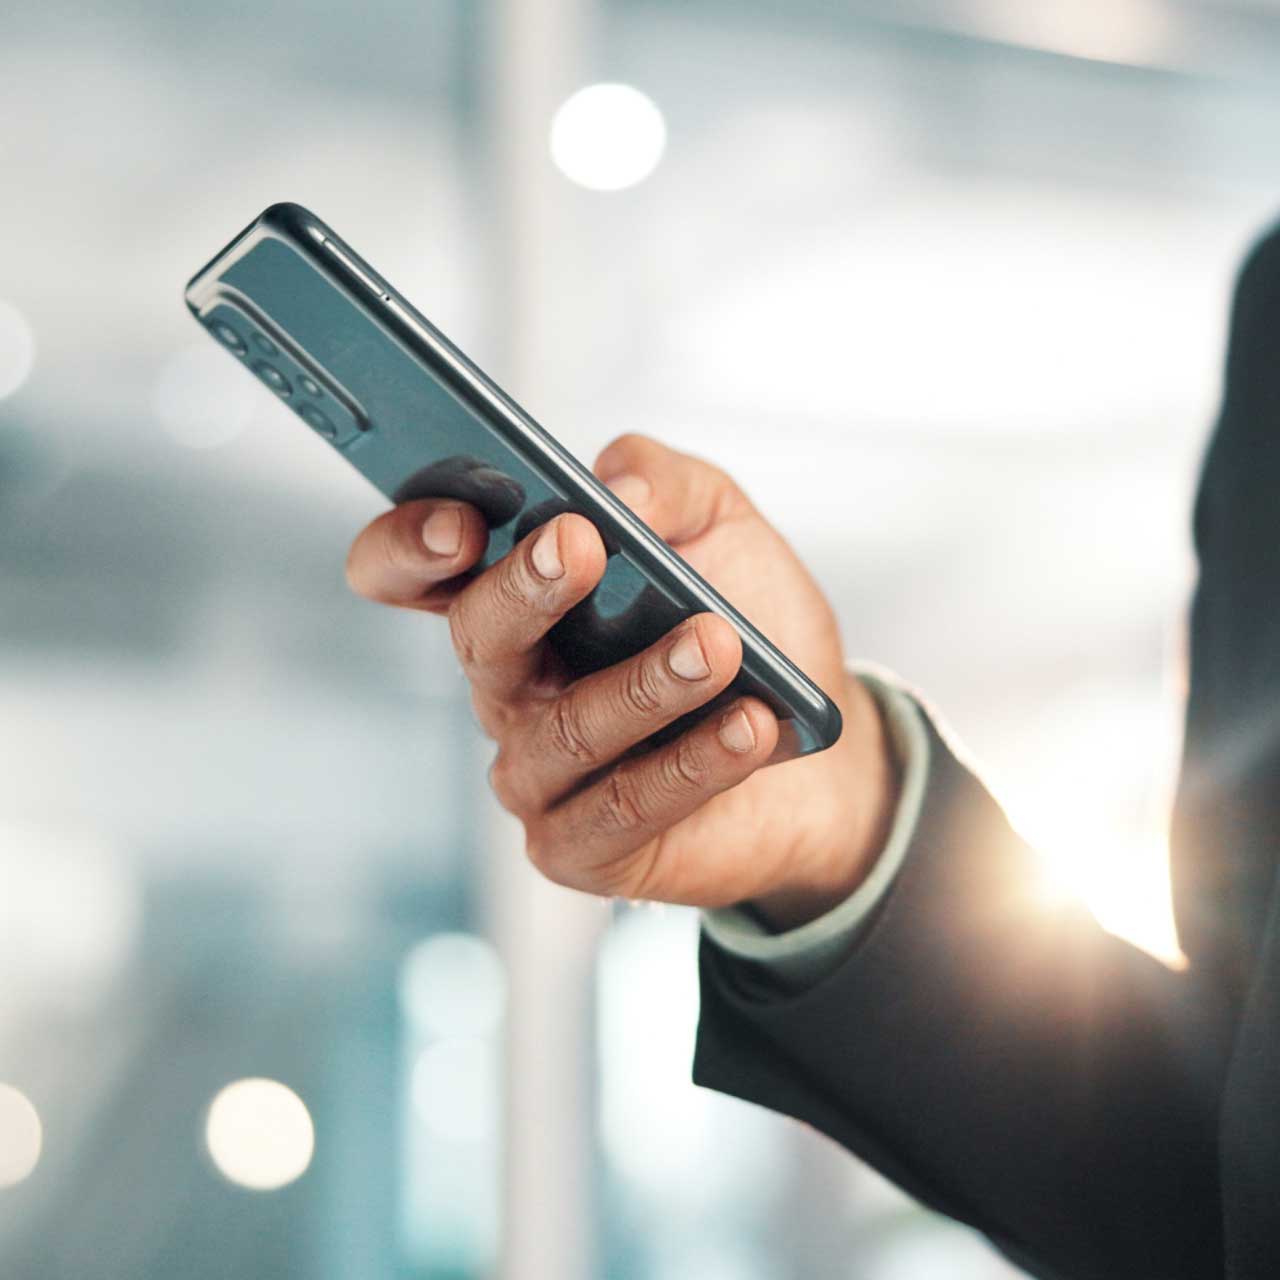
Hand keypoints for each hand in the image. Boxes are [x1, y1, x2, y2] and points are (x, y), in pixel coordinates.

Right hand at [345, 434, 899, 928]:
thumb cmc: (753, 625)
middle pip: (478, 639)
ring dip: (643, 684)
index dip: (408, 546)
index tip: (459, 522)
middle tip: (580, 544)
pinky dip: (693, 762)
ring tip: (716, 644)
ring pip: (567, 729)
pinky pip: (625, 807)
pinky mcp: (581, 848)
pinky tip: (751, 724)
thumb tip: (617, 489)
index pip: (411, 573)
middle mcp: (509, 687)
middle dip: (525, 590)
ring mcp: (537, 775)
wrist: (824, 749)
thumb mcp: (721, 524)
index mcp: (517, 600)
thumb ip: (665, 482)